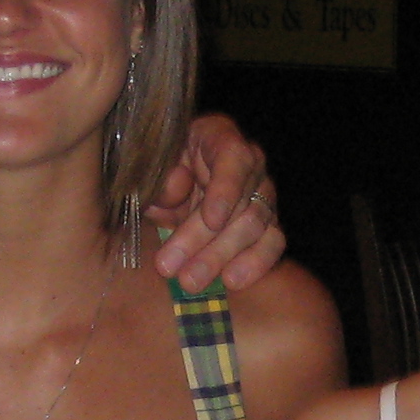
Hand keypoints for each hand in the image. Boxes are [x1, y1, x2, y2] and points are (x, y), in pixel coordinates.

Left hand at [147, 113, 283, 290]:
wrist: (164, 187)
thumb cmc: (156, 171)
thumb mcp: (147, 169)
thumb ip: (159, 177)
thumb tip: (179, 187)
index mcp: (218, 136)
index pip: (234, 158)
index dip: (225, 190)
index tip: (211, 220)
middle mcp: (249, 162)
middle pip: (241, 201)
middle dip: (202, 239)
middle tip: (170, 267)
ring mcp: (262, 194)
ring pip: (255, 226)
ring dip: (219, 257)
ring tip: (188, 282)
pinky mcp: (267, 225)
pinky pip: (272, 243)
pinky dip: (255, 264)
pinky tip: (231, 281)